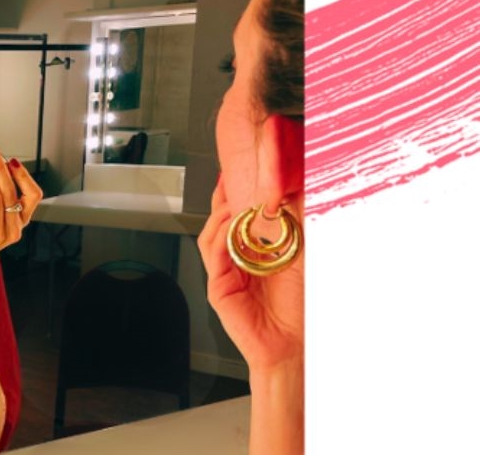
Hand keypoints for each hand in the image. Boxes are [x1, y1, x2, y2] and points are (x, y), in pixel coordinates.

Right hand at [197, 178, 303, 372]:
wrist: (296, 345)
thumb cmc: (301, 307)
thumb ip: (296, 226)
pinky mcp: (219, 289)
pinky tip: (229, 226)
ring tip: (232, 200)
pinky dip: (220, 238)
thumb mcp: (303, 256)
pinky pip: (213, 257)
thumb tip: (297, 192)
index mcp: (254, 254)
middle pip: (220, 221)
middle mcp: (236, 262)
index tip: (242, 170)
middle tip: (229, 176)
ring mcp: (225, 275)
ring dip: (221, 215)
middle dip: (223, 197)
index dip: (237, 193)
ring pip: (212, 236)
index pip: (239, 217)